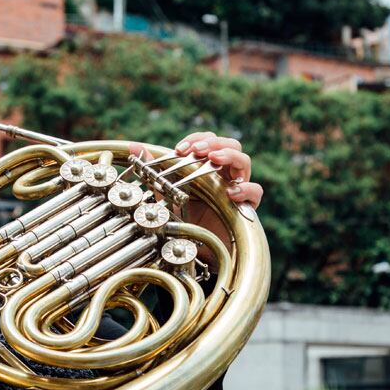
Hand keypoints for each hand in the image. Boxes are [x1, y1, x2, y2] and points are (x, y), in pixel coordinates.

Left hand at [125, 133, 262, 265]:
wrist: (194, 250)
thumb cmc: (183, 219)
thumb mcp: (164, 193)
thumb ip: (152, 170)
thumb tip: (134, 146)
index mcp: (207, 167)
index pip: (209, 141)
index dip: (197, 139)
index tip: (179, 149)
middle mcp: (223, 174)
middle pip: (230, 144)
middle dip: (213, 143)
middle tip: (197, 151)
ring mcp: (236, 188)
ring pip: (244, 160)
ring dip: (229, 155)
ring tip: (213, 159)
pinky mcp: (245, 207)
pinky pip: (255, 191)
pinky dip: (245, 188)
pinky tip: (230, 191)